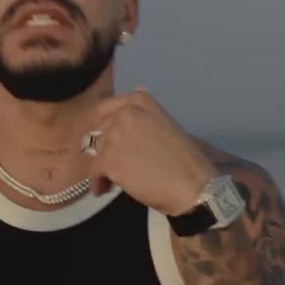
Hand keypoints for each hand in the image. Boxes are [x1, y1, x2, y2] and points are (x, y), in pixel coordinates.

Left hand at [86, 89, 216, 214]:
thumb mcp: (168, 125)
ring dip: (101, 163)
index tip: (112, 139)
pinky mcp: (108, 160)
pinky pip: (93, 171)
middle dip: (104, 145)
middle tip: (116, 161)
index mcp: (140, 101)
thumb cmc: (187, 159)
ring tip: (112, 178)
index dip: (106, 126)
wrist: (192, 185)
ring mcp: (114, 136)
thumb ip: (146, 115)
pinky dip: (98, 181)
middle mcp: (124, 114)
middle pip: (99, 129)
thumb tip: (136, 94)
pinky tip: (104, 189)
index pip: (106, 108)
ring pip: (94, 150)